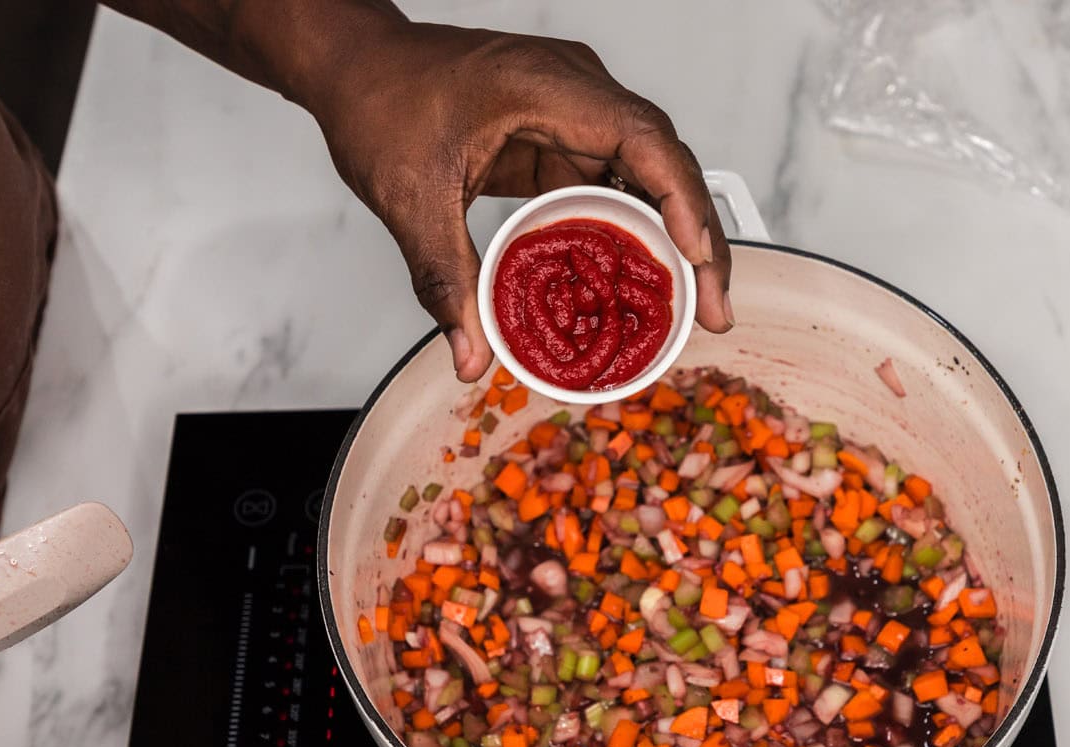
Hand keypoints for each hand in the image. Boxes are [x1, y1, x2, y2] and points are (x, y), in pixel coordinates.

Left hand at [308, 23, 732, 380]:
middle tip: (713, 312)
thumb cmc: (379, 102)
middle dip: (699, 238)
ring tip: (694, 308)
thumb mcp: (410, 197)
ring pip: (652, 175)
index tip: (698, 259)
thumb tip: (474, 358)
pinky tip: (645, 280)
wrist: (355, 66)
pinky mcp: (566, 136)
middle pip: (666, 162)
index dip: (683, 200)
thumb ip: (445, 278)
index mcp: (548, 87)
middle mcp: (577, 92)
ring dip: (677, 239)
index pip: (644, 138)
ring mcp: (577, 112)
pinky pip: (618, 183)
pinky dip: (637, 230)